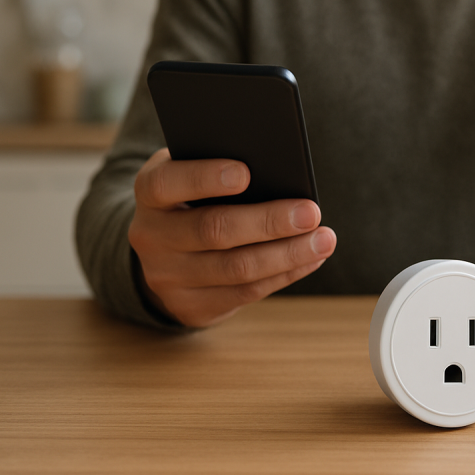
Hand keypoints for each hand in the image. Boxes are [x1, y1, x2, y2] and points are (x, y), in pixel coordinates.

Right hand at [128, 148, 336, 326]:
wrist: (166, 251)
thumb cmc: (198, 197)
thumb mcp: (196, 173)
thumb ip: (223, 167)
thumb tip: (281, 170)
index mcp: (150, 191)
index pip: (168, 183)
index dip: (205, 178)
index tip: (246, 172)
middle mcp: (151, 236)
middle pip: (214, 230)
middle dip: (268, 222)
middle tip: (311, 212)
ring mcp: (167, 277)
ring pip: (236, 269)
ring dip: (288, 255)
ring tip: (324, 239)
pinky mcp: (190, 306)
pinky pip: (246, 293)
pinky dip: (285, 274)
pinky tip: (312, 258)